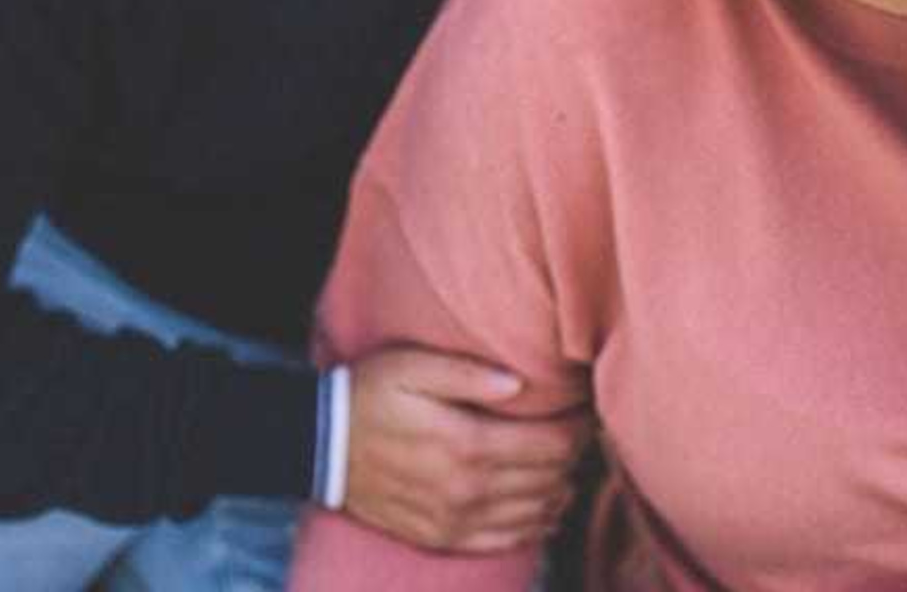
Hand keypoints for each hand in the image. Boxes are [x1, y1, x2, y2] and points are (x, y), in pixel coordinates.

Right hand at [341, 346, 591, 553]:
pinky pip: (508, 540)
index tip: (585, 409)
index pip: (551, 445)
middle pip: (550, 479)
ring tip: (566, 463)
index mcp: (467, 444)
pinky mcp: (443, 538)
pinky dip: (536, 523)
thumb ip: (469, 373)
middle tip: (581, 432)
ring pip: (536, 513)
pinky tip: (544, 505)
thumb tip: (521, 385)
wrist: (321, 447)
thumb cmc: (369, 395)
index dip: (578, 428)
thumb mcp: (412, 367)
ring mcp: (456, 521)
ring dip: (561, 488)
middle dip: (575, 455)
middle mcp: (468, 490)